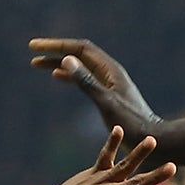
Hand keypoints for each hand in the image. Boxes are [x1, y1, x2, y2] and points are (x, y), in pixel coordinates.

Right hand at [28, 38, 154, 132]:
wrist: (151, 139)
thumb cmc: (130, 125)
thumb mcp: (105, 102)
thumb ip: (86, 81)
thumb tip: (66, 59)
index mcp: (110, 70)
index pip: (79, 49)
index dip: (56, 45)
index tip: (34, 47)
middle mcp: (110, 72)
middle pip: (79, 54)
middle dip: (55, 51)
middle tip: (32, 52)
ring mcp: (109, 82)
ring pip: (80, 65)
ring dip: (59, 62)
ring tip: (38, 64)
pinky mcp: (108, 94)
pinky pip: (85, 77)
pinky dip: (69, 74)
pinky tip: (58, 77)